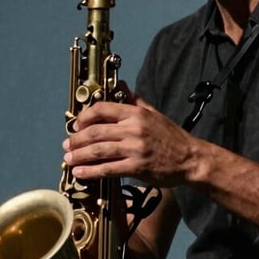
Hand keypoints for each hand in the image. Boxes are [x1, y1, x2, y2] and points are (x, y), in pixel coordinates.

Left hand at [62, 92, 197, 186]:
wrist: (191, 159)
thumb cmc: (172, 136)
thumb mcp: (153, 113)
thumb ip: (134, 100)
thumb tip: (120, 85)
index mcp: (136, 114)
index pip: (102, 109)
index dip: (84, 117)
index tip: (76, 125)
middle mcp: (133, 129)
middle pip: (96, 132)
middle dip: (77, 139)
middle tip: (67, 145)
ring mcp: (135, 149)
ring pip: (99, 150)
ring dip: (79, 155)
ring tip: (68, 159)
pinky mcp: (137, 167)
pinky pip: (108, 169)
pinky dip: (91, 171)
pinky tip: (80, 173)